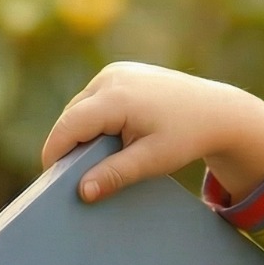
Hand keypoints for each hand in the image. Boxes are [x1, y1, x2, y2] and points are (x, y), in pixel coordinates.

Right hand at [41, 63, 263, 205]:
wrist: (214, 110)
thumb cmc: (186, 137)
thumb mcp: (152, 161)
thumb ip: (115, 174)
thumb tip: (82, 192)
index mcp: (117, 97)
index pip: (70, 125)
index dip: (55, 152)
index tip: (48, 180)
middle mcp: (111, 77)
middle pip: (71, 116)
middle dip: (67, 146)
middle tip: (66, 181)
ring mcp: (114, 72)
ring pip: (80, 108)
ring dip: (79, 135)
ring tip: (86, 165)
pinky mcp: (119, 73)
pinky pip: (93, 101)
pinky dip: (92, 123)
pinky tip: (102, 145)